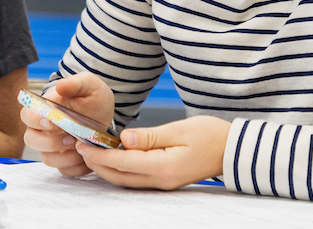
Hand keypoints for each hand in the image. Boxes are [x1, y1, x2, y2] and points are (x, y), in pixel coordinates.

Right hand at [20, 73, 114, 176]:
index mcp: (44, 109)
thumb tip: (60, 86)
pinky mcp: (64, 161)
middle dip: (50, 143)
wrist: (105, 115)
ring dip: (65, 157)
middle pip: (31, 140)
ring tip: (83, 146)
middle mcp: (43, 130)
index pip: (27, 115)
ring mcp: (52, 147)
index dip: (34, 120)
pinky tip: (88, 155)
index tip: (51, 120)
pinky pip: (65, 171)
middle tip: (71, 138)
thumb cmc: (93, 98)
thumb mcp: (90, 85)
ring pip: (47, 159)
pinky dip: (77, 166)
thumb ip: (76, 83)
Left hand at [75, 116, 230, 189]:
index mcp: (164, 166)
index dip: (100, 154)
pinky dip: (120, 170)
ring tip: (92, 152)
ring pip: (126, 180)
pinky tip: (114, 158)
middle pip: (120, 177)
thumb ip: (150, 136)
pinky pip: (136, 179)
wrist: (232, 150)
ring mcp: (163, 183)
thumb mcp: (180, 129)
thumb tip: (123, 138)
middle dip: (97, 164)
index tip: (83, 142)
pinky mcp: (165, 180)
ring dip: (107, 168)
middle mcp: (161, 180)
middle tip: (80, 147)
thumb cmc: (210, 135)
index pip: (123, 162)